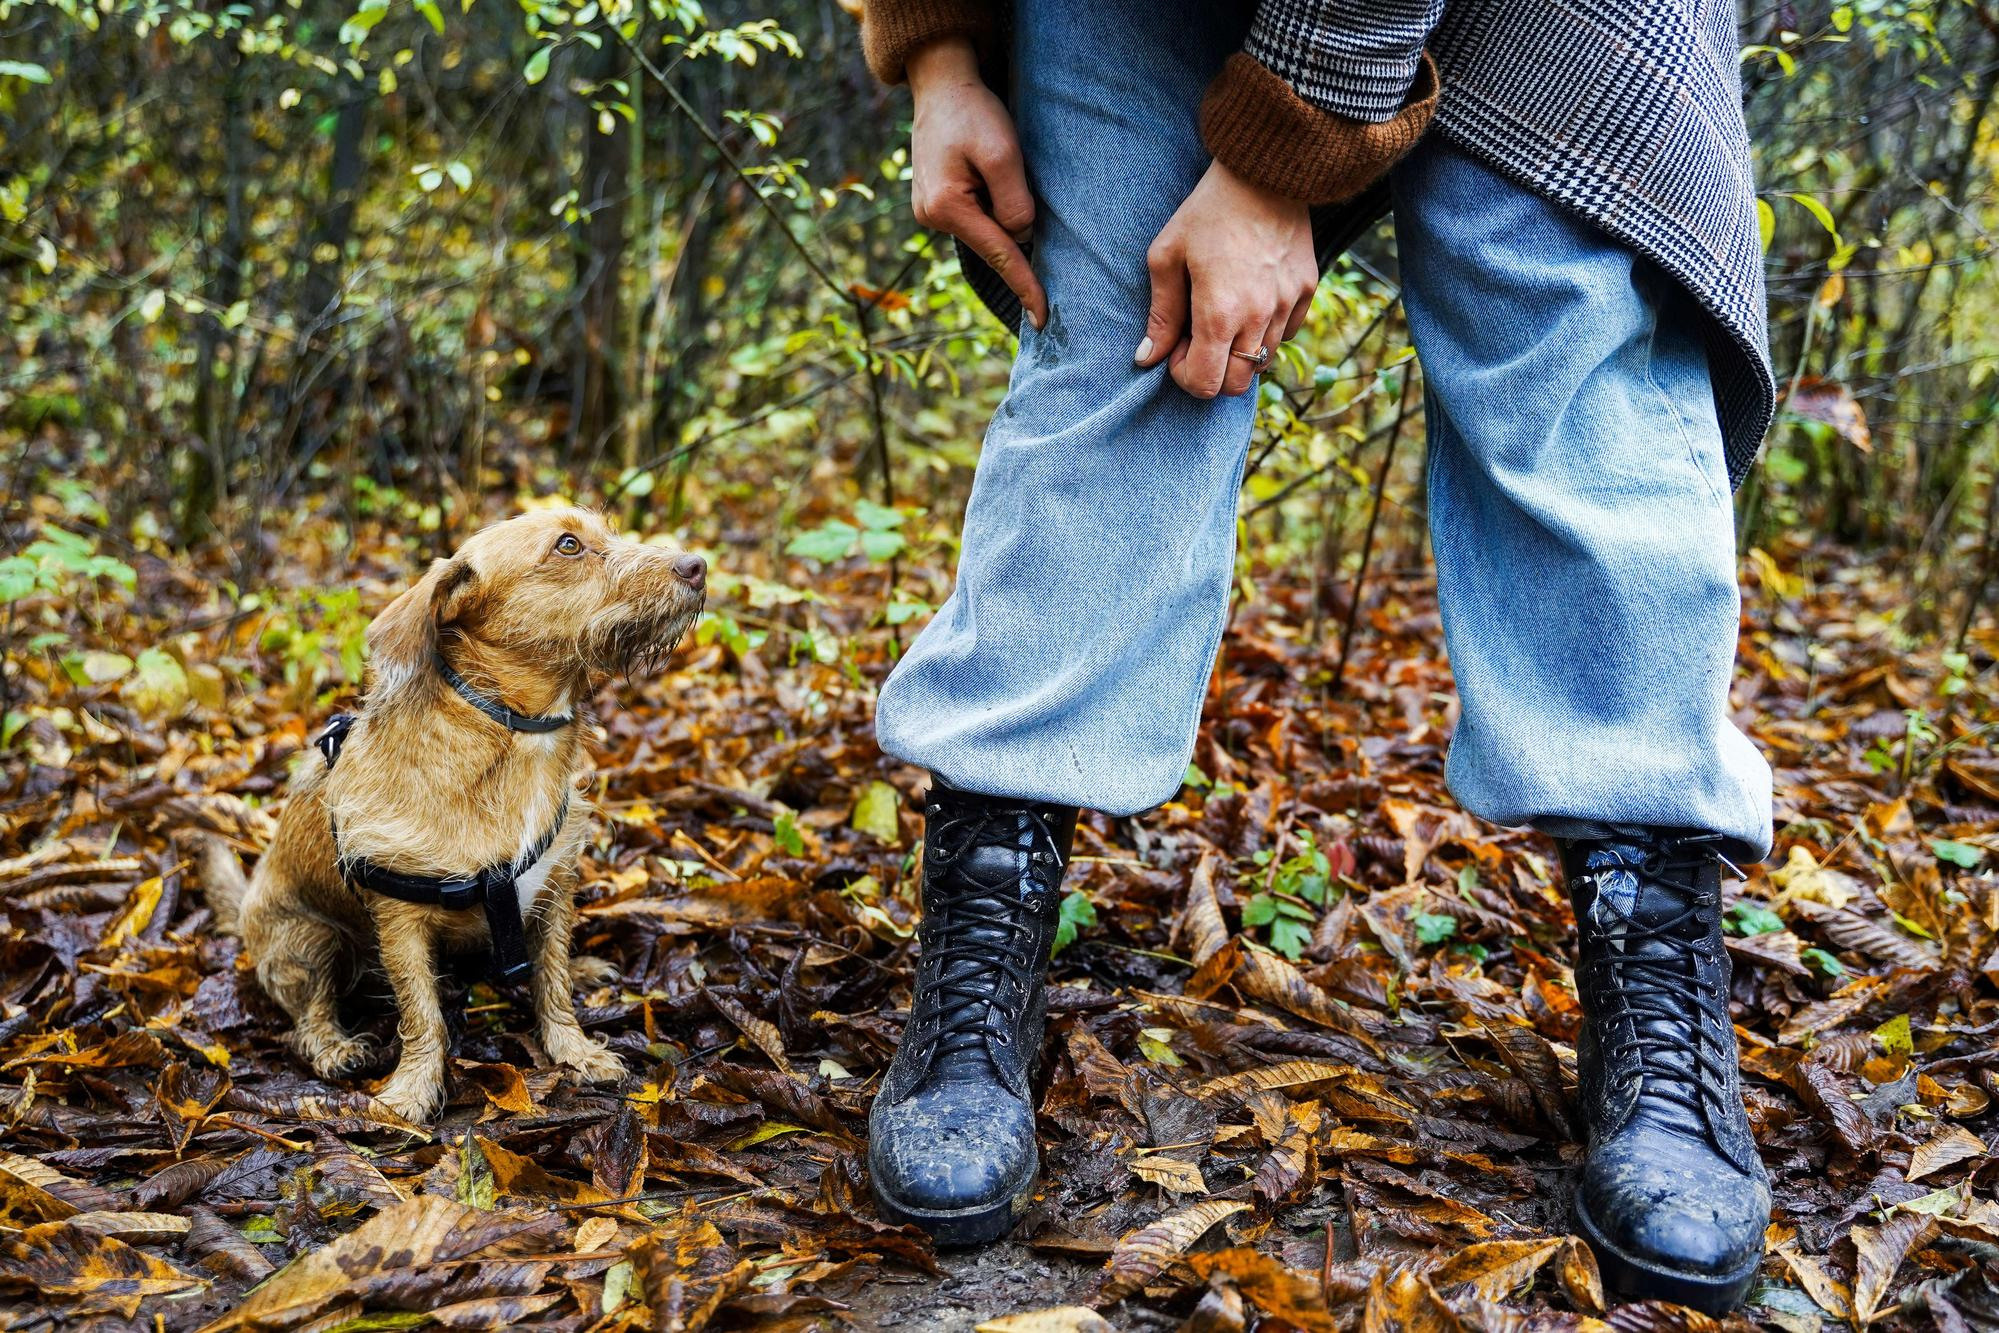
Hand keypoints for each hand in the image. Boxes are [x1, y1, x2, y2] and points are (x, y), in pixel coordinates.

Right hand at [907, 38, 1047, 329]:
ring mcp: (930, 212)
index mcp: (947, 208)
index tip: (1042, 318)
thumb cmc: (972, 112)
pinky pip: (978, 217)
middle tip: (1010, 172)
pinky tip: (986, 173)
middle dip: (1015, 224)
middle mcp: (932, 218)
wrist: (941, 85)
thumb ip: (1015, 203)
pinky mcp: (937, 203)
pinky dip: (992, 204)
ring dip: (1003, 206)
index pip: (1000, 255)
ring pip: (989, 228)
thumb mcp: (1003, 153)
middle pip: (995, 242)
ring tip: (990, 164)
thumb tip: (1020, 238)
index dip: (1025, 285)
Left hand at [1138, 160, 1317, 397]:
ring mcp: (1288, 305)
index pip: (1206, 383)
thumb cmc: (1206, 211)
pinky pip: (1286, 334)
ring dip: (1238, 351)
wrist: (1264, 173)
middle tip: (1198, 340)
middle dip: (1212, 373)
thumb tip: (1147, 359)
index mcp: (1219, 313)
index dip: (1185, 376)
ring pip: (1263, 361)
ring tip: (1223, 316)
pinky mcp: (1307, 290)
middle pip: (1237, 384)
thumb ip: (1160, 314)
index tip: (1177, 351)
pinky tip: (1250, 301)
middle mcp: (1259, 317)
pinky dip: (1265, 332)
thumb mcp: (1167, 257)